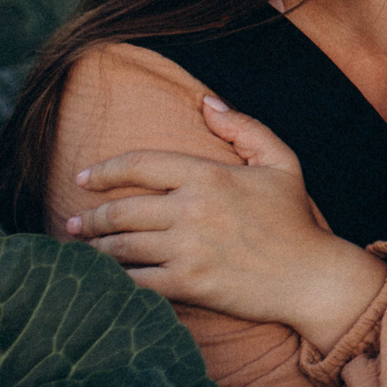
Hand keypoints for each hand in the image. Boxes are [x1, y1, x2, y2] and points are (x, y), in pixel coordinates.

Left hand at [67, 98, 378, 336]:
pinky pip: (134, 281)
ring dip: (95, 248)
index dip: (104, 169)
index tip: (83, 177)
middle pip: (121, 210)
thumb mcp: (281, 162)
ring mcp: (187, 249)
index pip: (139, 165)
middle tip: (74, 223)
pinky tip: (102, 280)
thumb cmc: (295, 219)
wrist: (311, 277)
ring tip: (83, 250)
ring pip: (121, 246)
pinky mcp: (187, 284)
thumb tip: (205, 102)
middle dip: (90, 218)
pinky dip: (112, 280)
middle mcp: (191, 210)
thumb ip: (244, 127)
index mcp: (209, 176)